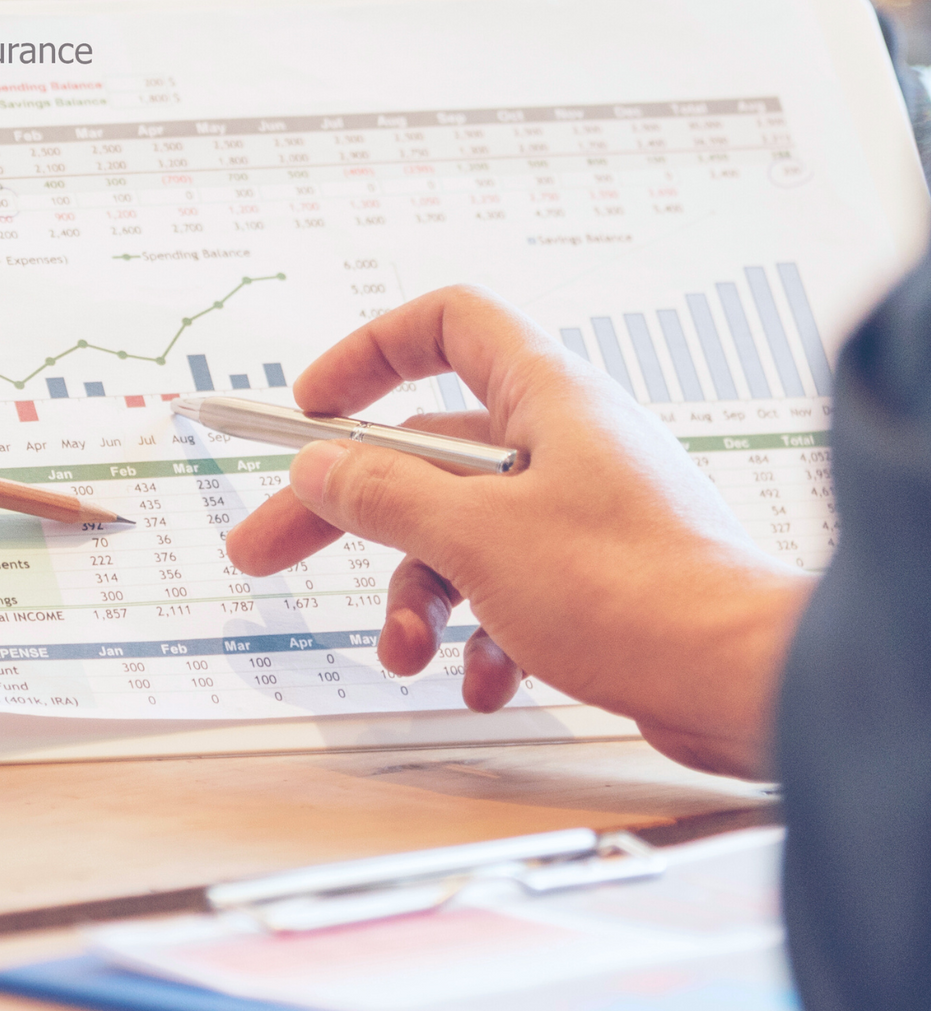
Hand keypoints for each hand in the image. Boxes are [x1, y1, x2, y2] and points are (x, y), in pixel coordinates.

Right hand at [223, 287, 811, 778]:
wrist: (748, 685)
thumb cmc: (634, 592)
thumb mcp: (475, 538)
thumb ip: (383, 496)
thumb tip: (318, 465)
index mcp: (545, 398)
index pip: (446, 325)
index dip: (368, 354)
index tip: (312, 408)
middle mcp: (563, 444)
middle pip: (422, 455)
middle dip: (341, 510)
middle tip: (262, 549)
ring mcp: (580, 514)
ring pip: (457, 536)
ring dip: (415, 597)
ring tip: (405, 655)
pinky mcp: (596, 581)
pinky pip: (506, 592)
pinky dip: (479, 638)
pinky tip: (482, 681)